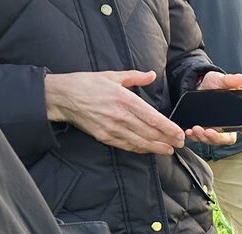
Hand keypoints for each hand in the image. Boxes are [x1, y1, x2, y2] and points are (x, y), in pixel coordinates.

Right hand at [45, 70, 184, 154]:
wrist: (61, 96)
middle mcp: (121, 116)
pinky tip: (149, 150)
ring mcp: (112, 128)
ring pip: (140, 142)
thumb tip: (151, 74)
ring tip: (169, 150)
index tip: (179, 134)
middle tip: (180, 144)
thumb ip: (135, 77)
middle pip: (150, 132)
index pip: (153, 118)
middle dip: (167, 140)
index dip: (168, 128)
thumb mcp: (112, 76)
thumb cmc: (86, 84)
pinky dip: (140, 149)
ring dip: (156, 148)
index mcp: (125, 99)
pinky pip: (127, 145)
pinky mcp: (104, 136)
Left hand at [184, 72, 241, 145]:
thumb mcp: (220, 80)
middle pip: (225, 138)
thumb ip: (230, 80)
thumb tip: (240, 79)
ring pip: (211, 140)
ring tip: (196, 129)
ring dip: (203, 137)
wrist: (197, 85)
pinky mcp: (201, 130)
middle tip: (208, 132)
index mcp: (235, 117)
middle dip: (216, 137)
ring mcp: (213, 130)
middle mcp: (225, 127)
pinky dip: (194, 137)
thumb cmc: (213, 84)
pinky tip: (189, 131)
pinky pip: (198, 138)